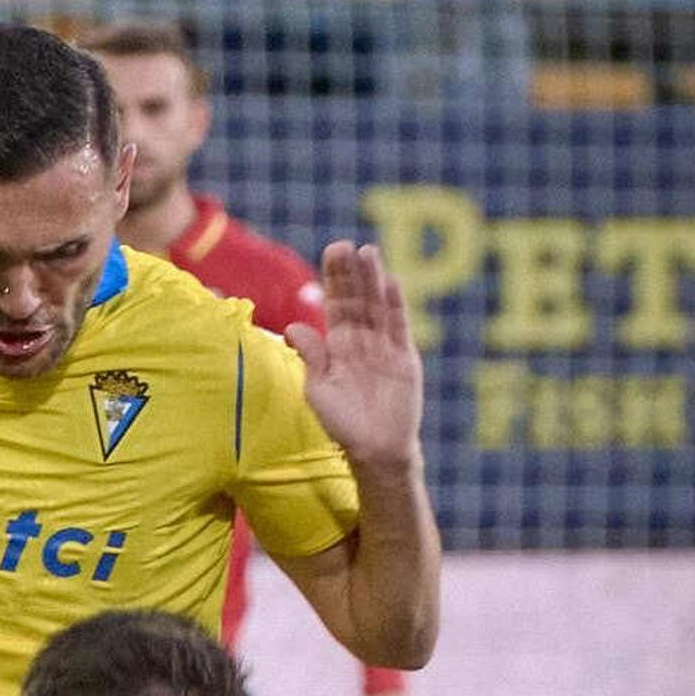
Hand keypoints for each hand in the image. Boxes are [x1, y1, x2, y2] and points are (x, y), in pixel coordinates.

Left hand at [286, 242, 423, 471]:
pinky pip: (398, 327)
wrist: (375, 451)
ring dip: (373, 280)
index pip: (336, 304)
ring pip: (377, 307)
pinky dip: (395, 305)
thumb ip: (311, 356)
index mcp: (338, 345)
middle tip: (344, 244)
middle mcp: (362, 340)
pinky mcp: (404, 358)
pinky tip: (390, 282)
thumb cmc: (343, 424)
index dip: (334, 278)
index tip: (332, 251)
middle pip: (357, 299)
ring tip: (368, 252)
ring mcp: (384, 347)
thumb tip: (291, 327)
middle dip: (350, 273)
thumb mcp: (319, 390)